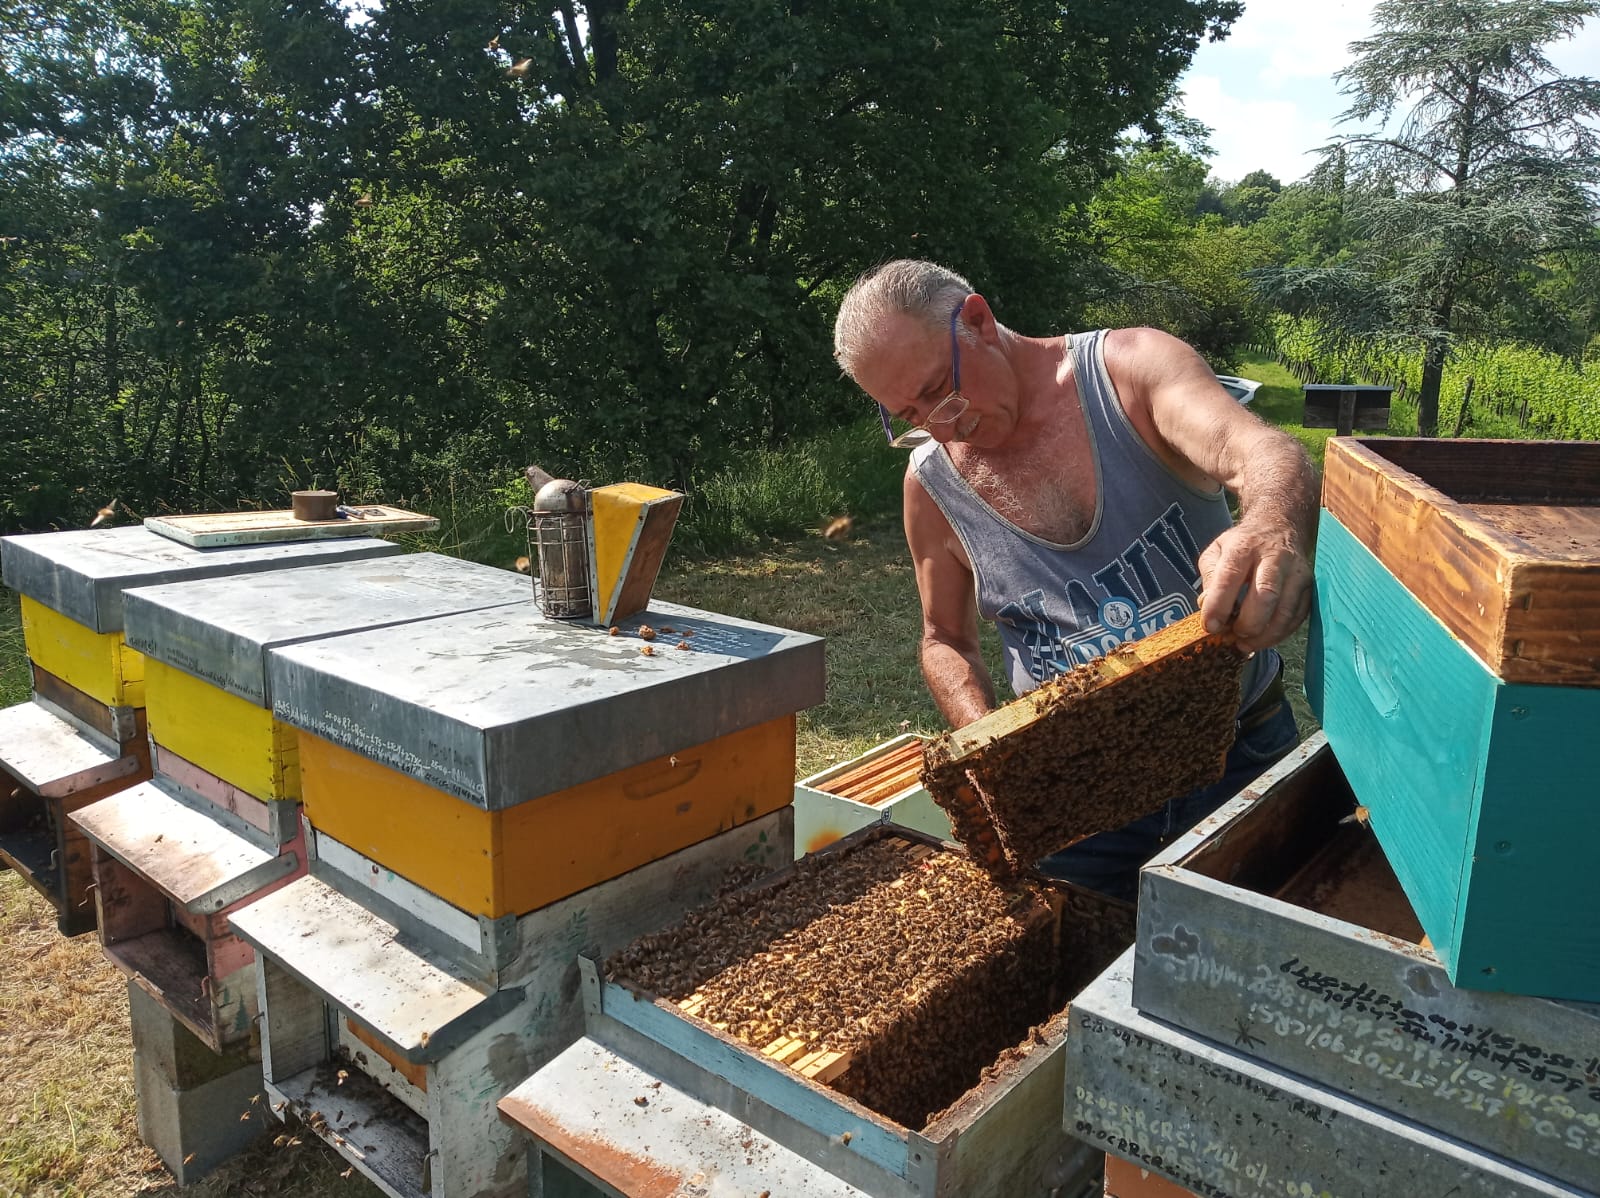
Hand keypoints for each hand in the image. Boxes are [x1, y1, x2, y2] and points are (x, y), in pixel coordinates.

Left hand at [1196, 521, 1312, 652]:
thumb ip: (1209, 577)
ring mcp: (1296, 572)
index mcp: (1244, 546)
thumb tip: (1208, 606)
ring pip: (1286, 610)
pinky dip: (1281, 633)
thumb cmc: (1242, 546)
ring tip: (1247, 644)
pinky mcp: (1310, 586)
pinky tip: (1264, 638)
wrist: (1280, 528)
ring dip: (1265, 635)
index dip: (1219, 604)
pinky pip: (1298, 616)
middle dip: (1249, 623)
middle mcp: (1275, 557)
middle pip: (1266, 594)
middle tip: (1235, 635)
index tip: (1210, 626)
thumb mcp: (1216, 551)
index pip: (1230, 576)